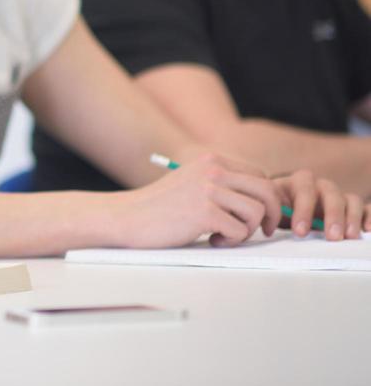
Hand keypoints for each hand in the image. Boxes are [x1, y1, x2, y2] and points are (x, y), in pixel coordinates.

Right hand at [115, 153, 282, 248]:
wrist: (127, 217)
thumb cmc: (161, 207)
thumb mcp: (193, 183)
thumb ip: (223, 184)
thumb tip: (267, 201)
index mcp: (211, 160)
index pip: (261, 175)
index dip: (267, 199)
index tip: (261, 217)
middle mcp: (212, 169)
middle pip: (268, 190)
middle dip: (273, 215)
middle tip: (264, 231)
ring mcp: (208, 190)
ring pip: (258, 212)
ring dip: (247, 230)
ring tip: (224, 235)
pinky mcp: (204, 213)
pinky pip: (240, 231)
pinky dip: (230, 241)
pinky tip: (211, 240)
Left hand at [273, 169, 369, 239]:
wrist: (285, 207)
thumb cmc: (279, 208)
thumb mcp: (271, 208)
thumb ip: (270, 212)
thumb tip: (266, 226)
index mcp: (298, 182)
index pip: (304, 190)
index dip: (303, 210)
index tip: (300, 232)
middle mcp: (321, 186)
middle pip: (331, 194)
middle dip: (332, 216)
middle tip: (332, 237)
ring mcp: (338, 196)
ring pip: (351, 200)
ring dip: (351, 218)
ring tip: (349, 237)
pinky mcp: (352, 208)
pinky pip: (365, 208)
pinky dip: (368, 216)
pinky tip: (367, 229)